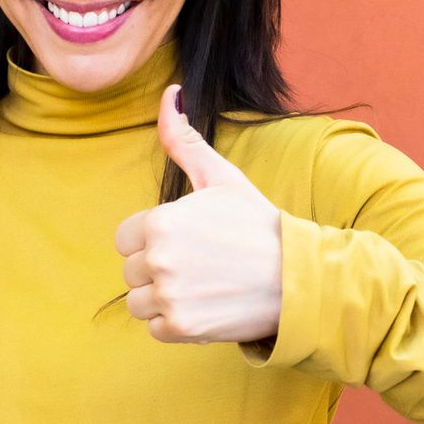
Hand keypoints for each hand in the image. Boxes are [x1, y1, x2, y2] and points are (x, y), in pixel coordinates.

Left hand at [112, 84, 283, 344]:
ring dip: (165, 298)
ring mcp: (169, 296)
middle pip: (130, 271)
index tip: (189, 241)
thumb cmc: (256, 224)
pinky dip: (179, 323)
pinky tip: (208, 306)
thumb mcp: (220, 177)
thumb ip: (183, 140)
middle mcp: (158, 259)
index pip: (126, 238)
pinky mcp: (181, 327)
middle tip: (202, 264)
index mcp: (160, 221)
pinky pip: (157, 329)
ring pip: (140, 302)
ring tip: (203, 286)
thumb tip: (169, 94)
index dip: (154, 239)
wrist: (297, 276)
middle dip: (159, 270)